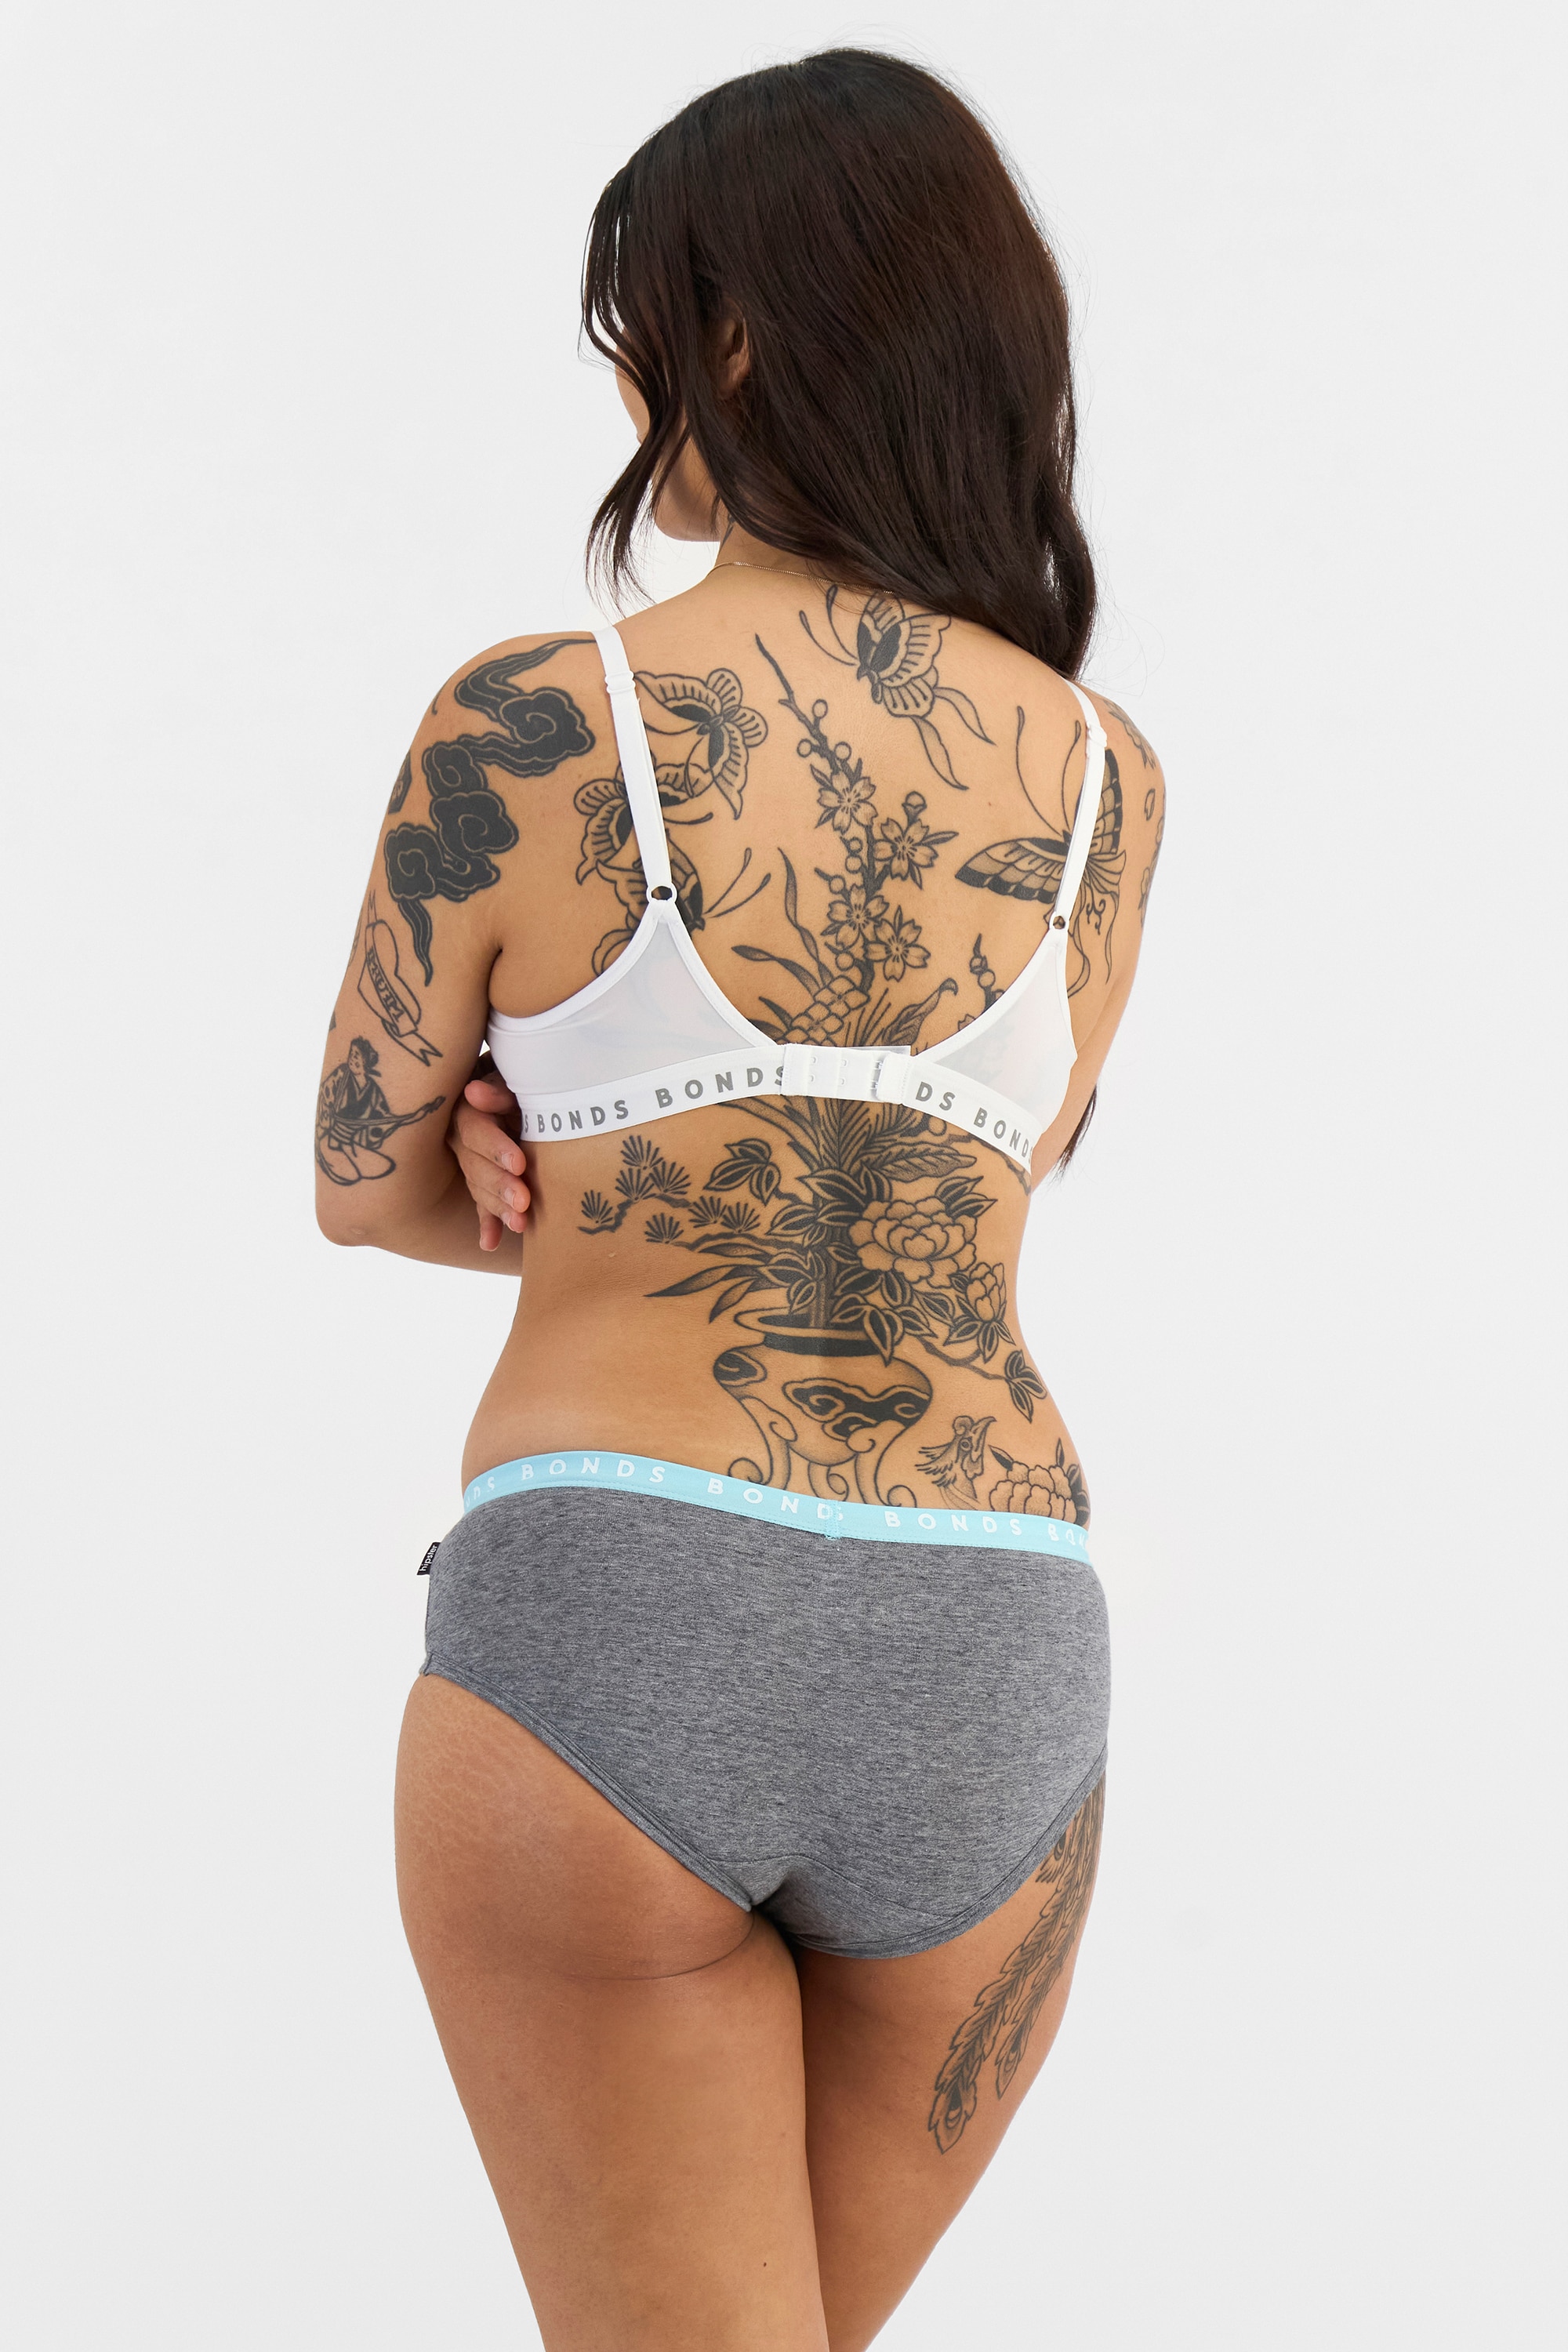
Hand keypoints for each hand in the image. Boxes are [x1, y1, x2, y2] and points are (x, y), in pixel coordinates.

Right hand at [449, 1071, 529, 1251]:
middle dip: (499, 1185)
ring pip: (478, 1187)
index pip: (474, 1130)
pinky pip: (481, 1204)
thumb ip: (497, 1088)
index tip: (519, 1164)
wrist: (518, 1084)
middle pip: (474, 1164)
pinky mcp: (483, 1178)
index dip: (494, 1148)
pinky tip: (491, 1242)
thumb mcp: (512, 1077)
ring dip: (497, 1208)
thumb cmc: (520, 1078)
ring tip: (520, 1224)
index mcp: (467, 1108)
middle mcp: (463, 1137)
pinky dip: (488, 1223)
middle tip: (523, 1201)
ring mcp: (471, 1160)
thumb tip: (474, 1093)